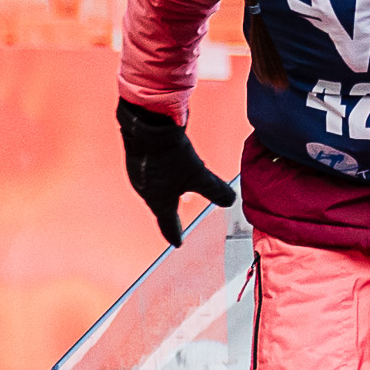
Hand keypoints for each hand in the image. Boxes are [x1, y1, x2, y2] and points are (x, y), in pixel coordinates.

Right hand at [117, 100, 236, 246]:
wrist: (147, 125)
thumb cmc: (170, 155)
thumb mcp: (199, 175)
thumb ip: (215, 190)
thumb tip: (231, 201)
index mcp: (159, 201)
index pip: (168, 224)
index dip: (175, 233)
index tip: (177, 243)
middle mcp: (146, 191)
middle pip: (159, 207)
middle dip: (169, 214)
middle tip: (176, 221)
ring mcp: (139, 174)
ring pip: (154, 190)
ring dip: (165, 193)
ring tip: (174, 193)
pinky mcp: (138, 158)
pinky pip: (149, 174)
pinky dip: (160, 177)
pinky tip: (166, 168)